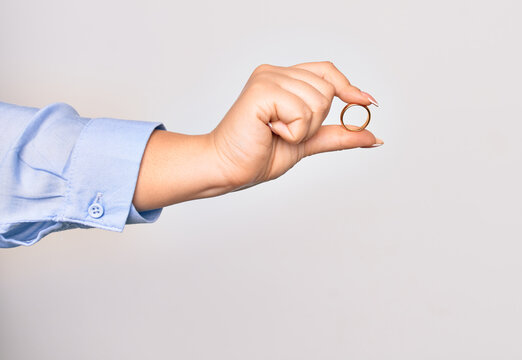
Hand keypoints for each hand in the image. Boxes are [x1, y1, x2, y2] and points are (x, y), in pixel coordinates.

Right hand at [210, 61, 382, 190]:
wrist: (228, 169)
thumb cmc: (257, 155)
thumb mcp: (306, 143)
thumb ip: (336, 135)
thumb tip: (373, 137)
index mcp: (283, 80)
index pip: (326, 72)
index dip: (348, 87)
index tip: (368, 102)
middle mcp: (275, 73)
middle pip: (328, 89)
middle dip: (315, 121)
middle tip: (284, 132)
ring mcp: (267, 78)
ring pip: (318, 101)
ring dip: (302, 129)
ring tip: (275, 132)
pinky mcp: (261, 90)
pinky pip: (301, 111)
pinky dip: (292, 131)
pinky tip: (269, 131)